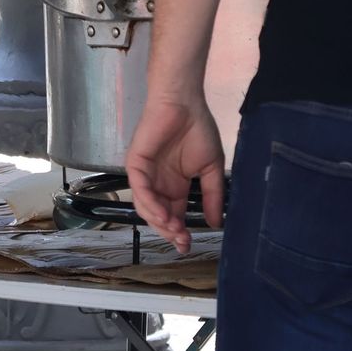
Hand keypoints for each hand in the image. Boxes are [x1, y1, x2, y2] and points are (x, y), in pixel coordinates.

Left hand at [126, 96, 224, 252]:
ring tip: (174, 229)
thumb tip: (216, 223)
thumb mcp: (210, 168)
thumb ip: (212, 195)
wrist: (185, 104)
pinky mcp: (136, 164)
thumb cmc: (198, 130)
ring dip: (159, 221)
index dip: (179, 233)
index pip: (174, 216)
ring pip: (146, 207)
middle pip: (158, 216)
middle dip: (169, 231)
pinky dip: (150, 203)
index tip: (188, 246)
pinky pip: (140, 189)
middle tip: (182, 241)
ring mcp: (145, 175)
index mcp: (174, 187)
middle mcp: (158, 184)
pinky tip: (163, 214)